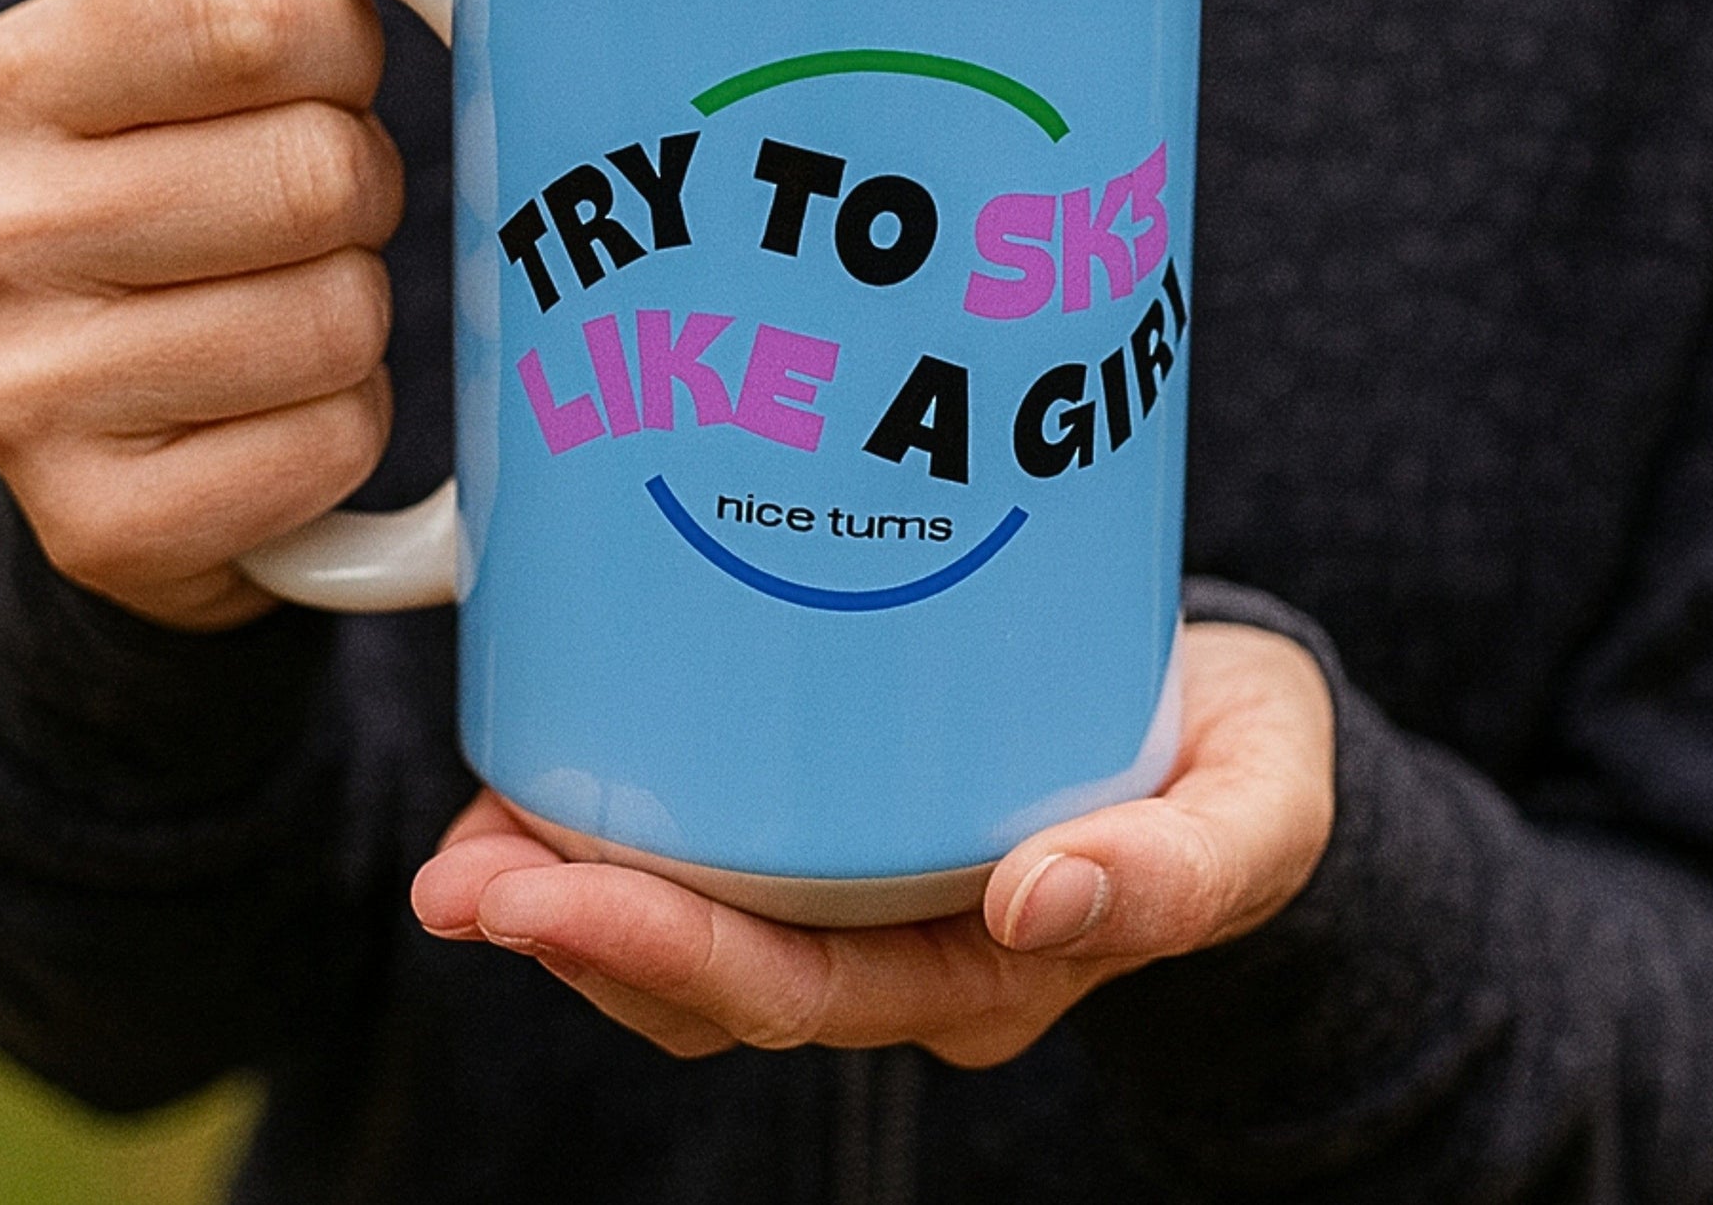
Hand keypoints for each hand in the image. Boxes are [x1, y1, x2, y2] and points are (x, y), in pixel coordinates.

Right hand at [0, 0, 450, 629]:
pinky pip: (326, 450)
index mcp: (19, 76)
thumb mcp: (231, 54)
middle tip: (326, 216)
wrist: (121, 430)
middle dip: (365, 194)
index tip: (336, 73)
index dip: (347, 44)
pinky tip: (284, 415)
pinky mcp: (94, 521)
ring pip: (334, 321)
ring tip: (299, 309)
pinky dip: (346, 432)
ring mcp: (20, 390)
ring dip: (359, 319)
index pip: (249, 11)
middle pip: (314, 175)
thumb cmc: (202, 195)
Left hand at [411, 621, 1333, 1064]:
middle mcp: (906, 955)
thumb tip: (1038, 903)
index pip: (800, 992)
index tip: (536, 894)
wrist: (1237, 719)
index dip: (662, 954)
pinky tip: (544, 780)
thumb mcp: (1258, 810)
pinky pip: (714, 854)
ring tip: (464, 847)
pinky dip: (618, 830)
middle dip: (575, 935)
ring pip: (692, 934)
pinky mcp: (846, 817)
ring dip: (568, 896)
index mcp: (986, 973)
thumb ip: (1177, 871)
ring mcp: (868, 896)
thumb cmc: (1245, 764)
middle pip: (715, 979)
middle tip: (454, 878)